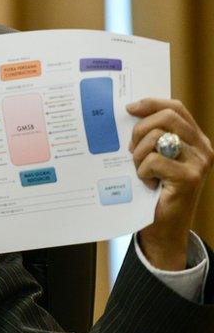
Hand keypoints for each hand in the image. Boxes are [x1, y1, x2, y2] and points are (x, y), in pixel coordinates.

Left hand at [128, 98, 212, 269]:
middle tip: (131, 150)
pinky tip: (147, 183)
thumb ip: (153, 138)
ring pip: (157, 137)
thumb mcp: (155, 159)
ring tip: (141, 171)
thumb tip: (132, 114)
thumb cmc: (155, 192)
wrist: (164, 228)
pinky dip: (142, 172)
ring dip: (138, 155)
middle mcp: (202, 148)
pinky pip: (153, 161)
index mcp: (195, 139)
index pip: (176, 108)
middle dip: (139, 130)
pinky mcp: (189, 177)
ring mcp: (198, 162)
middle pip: (166, 117)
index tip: (130, 109)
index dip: (151, 103)